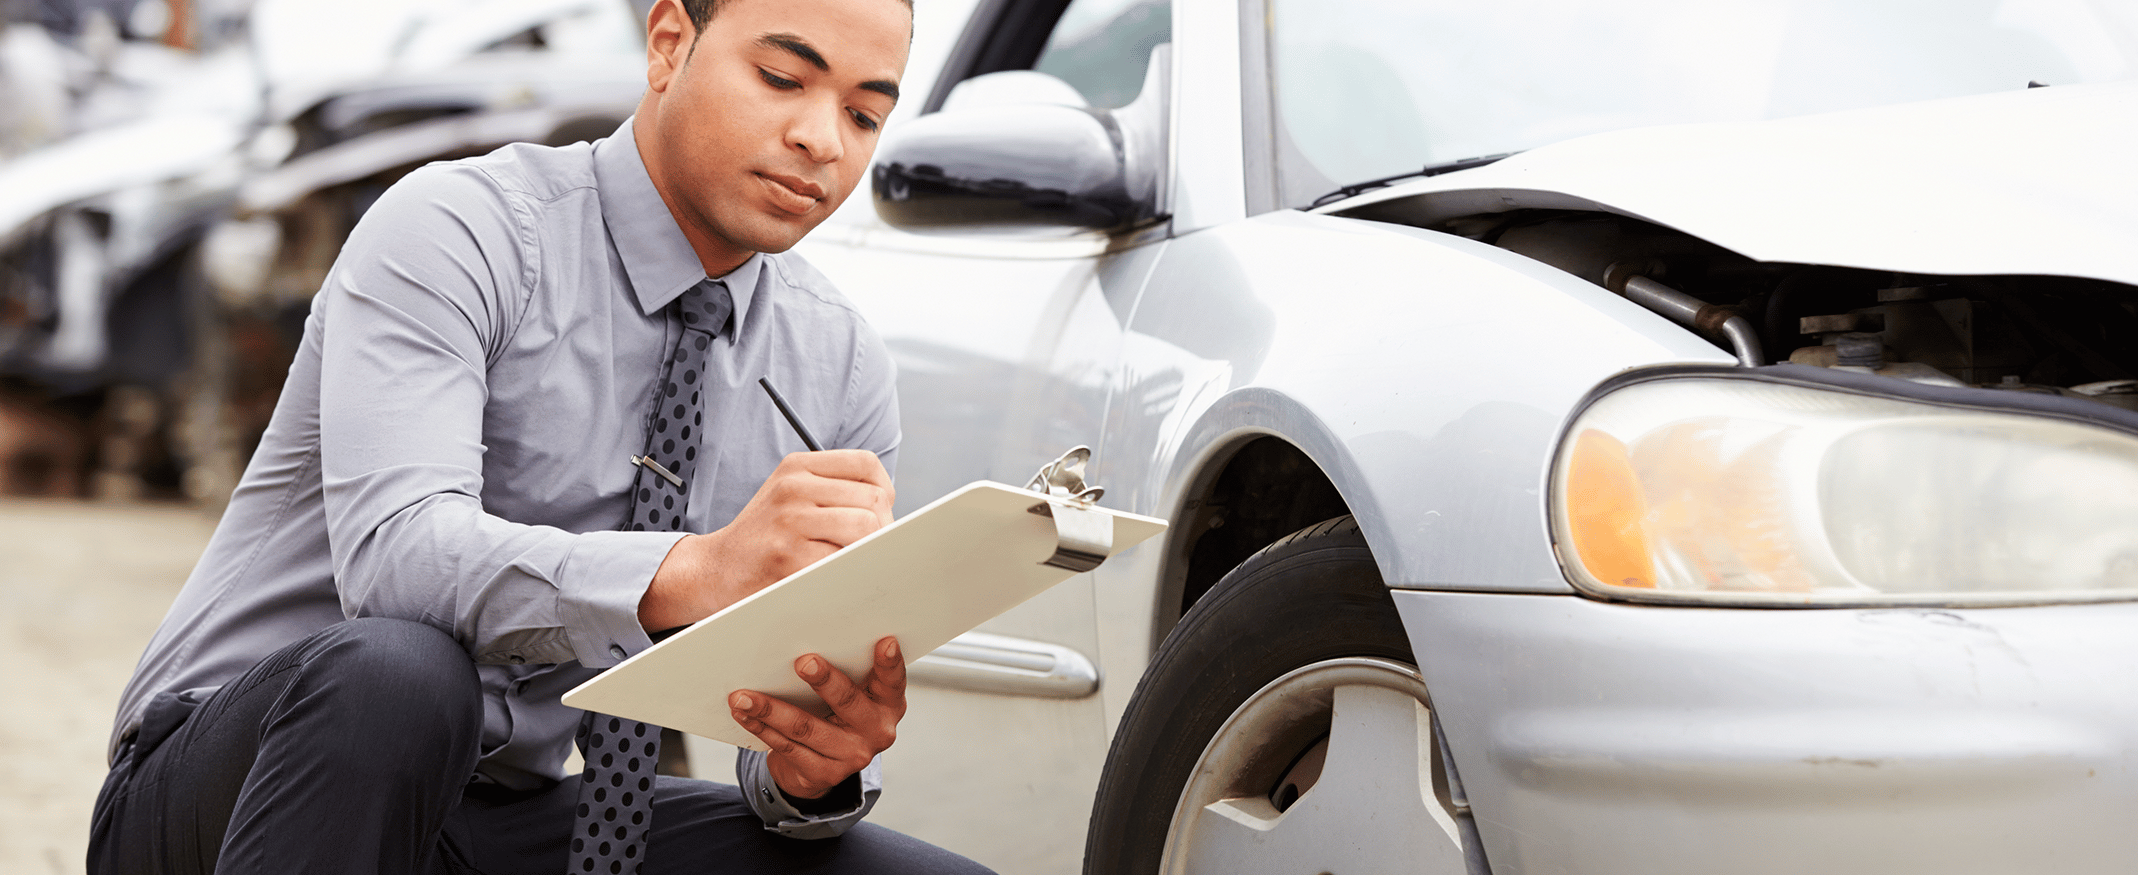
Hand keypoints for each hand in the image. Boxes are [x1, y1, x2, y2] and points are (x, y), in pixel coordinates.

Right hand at [640, 450, 891, 629]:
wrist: (715, 570)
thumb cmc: (764, 536)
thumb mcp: (791, 495)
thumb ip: (834, 491)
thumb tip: (890, 511)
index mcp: (796, 467)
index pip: (866, 464)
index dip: (883, 491)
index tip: (877, 513)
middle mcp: (793, 488)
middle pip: (872, 500)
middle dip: (881, 528)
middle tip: (866, 547)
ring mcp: (790, 523)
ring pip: (865, 530)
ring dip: (867, 551)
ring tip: (850, 560)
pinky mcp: (790, 559)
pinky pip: (844, 562)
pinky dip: (849, 572)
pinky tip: (833, 576)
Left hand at [730, 636, 906, 798]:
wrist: (824, 763)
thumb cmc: (837, 711)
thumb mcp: (854, 693)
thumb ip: (847, 670)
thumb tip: (806, 638)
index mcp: (889, 704)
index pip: (893, 681)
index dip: (890, 663)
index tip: (886, 642)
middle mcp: (877, 732)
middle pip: (848, 702)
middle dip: (825, 681)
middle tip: (803, 662)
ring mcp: (852, 757)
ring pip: (806, 728)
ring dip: (771, 709)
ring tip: (743, 696)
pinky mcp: (824, 774)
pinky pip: (787, 748)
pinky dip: (761, 728)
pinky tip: (743, 714)